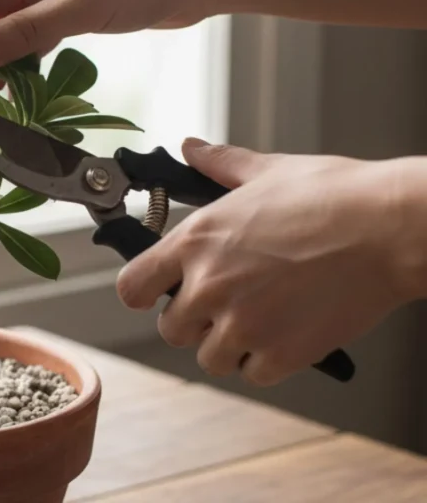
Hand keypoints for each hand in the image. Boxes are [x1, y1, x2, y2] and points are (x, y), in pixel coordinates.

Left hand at [115, 139, 426, 385]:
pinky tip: (286, 334)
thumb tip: (192, 148)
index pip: (132, 287)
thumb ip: (220, 166)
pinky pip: (253, 373)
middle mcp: (209, 286)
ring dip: (229, 345)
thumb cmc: (335, 197)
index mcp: (196, 242)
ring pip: (210, 357)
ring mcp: (242, 324)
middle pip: (172, 329)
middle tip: (228, 303)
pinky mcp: (279, 353)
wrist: (390, 228)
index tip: (157, 293)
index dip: (143, 293)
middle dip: (195, 321)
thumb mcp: (268, 171)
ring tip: (260, 319)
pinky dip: (267, 361)